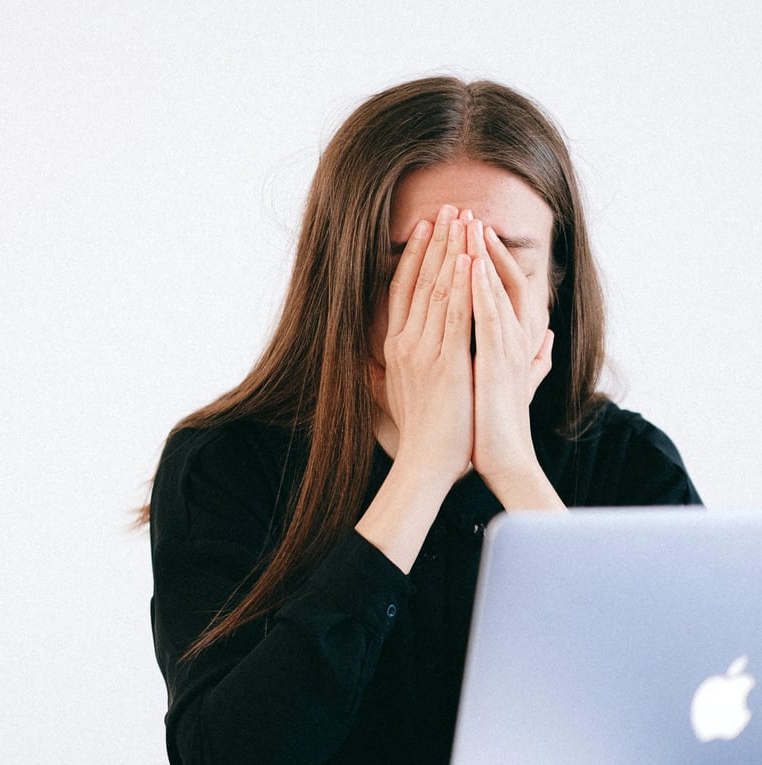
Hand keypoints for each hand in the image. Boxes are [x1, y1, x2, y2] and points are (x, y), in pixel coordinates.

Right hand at [371, 205, 473, 490]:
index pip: (404, 291)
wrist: (425, 464)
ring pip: (438, 291)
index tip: (426, 228)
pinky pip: (456, 316)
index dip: (415, 256)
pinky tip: (469, 258)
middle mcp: (405, 344)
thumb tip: (388, 356)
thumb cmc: (422, 435)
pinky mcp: (447, 363)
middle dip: (436, 241)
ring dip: (451, 251)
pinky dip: (462, 285)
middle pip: (420, 281)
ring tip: (462, 218)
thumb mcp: (402, 393)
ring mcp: (424, 352)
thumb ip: (400, 368)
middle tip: (448, 207)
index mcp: (396, 349)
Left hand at [467, 220, 553, 494]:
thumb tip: (549, 339)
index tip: (467, 233)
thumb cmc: (500, 426)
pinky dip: (481, 290)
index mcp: (512, 341)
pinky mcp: (496, 364)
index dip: (486, 259)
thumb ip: (533, 359)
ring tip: (468, 224)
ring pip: (494, 292)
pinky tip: (471, 266)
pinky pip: (488, 319)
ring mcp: (507, 350)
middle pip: (498, 280)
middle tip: (464, 212)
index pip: (501, 288)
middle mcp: (513, 340)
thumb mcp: (514, 383)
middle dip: (481, 245)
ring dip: (481, 256)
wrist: (504, 461)